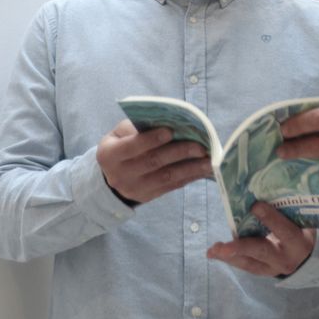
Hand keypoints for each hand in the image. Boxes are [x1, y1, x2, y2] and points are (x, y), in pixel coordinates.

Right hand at [96, 120, 211, 204]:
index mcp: (109, 154)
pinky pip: (171, 187)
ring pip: (166, 178)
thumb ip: (138, 126)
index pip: (132, 146)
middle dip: (178, 153)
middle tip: (200, 146)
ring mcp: (134, 189)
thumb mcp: (120, 132)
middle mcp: (119, 174)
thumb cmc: (121, 144)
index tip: (171, 130)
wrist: (112, 173)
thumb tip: (167, 122)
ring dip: (190, 168)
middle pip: (153, 162)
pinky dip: (188, 177)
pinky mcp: (147, 196)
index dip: (151, 139)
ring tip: (209, 161)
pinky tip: (202, 170)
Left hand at [207, 203, 314, 276]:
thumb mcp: (302, 220)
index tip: (256, 205)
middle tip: (221, 247)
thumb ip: (288, 208)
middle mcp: (286, 258)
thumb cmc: (300, 229)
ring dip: (229, 256)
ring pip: (249, 262)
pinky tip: (213, 253)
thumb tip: (268, 183)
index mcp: (299, 242)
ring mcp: (272, 268)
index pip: (285, 231)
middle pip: (262, 251)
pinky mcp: (261, 271)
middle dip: (240, 248)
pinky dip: (229, 258)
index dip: (271, 219)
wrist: (303, 256)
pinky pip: (244, 265)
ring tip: (212, 251)